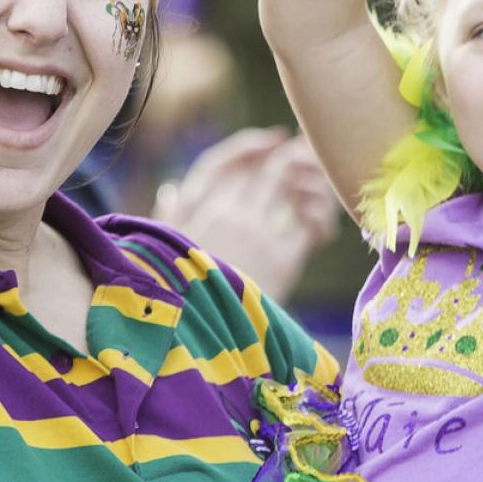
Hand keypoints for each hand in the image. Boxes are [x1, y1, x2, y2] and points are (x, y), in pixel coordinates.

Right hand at [153, 129, 341, 301]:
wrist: (199, 342)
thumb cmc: (178, 300)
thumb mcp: (158, 256)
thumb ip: (169, 218)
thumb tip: (172, 188)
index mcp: (193, 211)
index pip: (225, 162)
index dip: (251, 146)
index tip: (273, 139)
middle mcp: (224, 213)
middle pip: (265, 167)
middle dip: (294, 156)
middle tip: (312, 157)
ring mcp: (254, 232)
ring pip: (291, 185)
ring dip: (312, 182)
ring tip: (323, 189)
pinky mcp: (282, 256)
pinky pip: (308, 220)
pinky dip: (320, 218)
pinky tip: (322, 233)